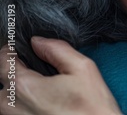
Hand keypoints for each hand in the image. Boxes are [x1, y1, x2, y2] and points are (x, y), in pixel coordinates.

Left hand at [0, 37, 121, 114]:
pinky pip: (14, 113)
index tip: (23, 50)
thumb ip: (57, 49)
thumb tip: (38, 42)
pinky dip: (23, 105)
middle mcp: (13, 106)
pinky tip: (44, 104)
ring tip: (43, 90)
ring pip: (5, 101)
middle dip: (16, 72)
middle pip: (2, 81)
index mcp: (24, 86)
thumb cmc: (93, 108)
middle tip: (38, 71)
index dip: (12, 50)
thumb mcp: (83, 68)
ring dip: (17, 92)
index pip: (2, 60)